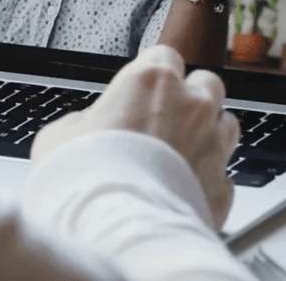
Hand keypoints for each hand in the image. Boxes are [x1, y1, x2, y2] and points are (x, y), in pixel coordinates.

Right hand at [31, 44, 239, 232]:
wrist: (117, 230)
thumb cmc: (85, 180)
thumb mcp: (60, 135)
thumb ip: (83, 121)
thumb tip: (86, 127)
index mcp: (151, 80)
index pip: (163, 54)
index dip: (150, 72)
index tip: (139, 87)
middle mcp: (191, 106)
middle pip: (206, 83)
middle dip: (190, 96)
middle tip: (165, 118)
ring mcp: (213, 145)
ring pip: (226, 123)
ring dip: (208, 132)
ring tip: (181, 153)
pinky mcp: (223, 186)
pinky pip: (223, 175)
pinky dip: (208, 180)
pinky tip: (184, 190)